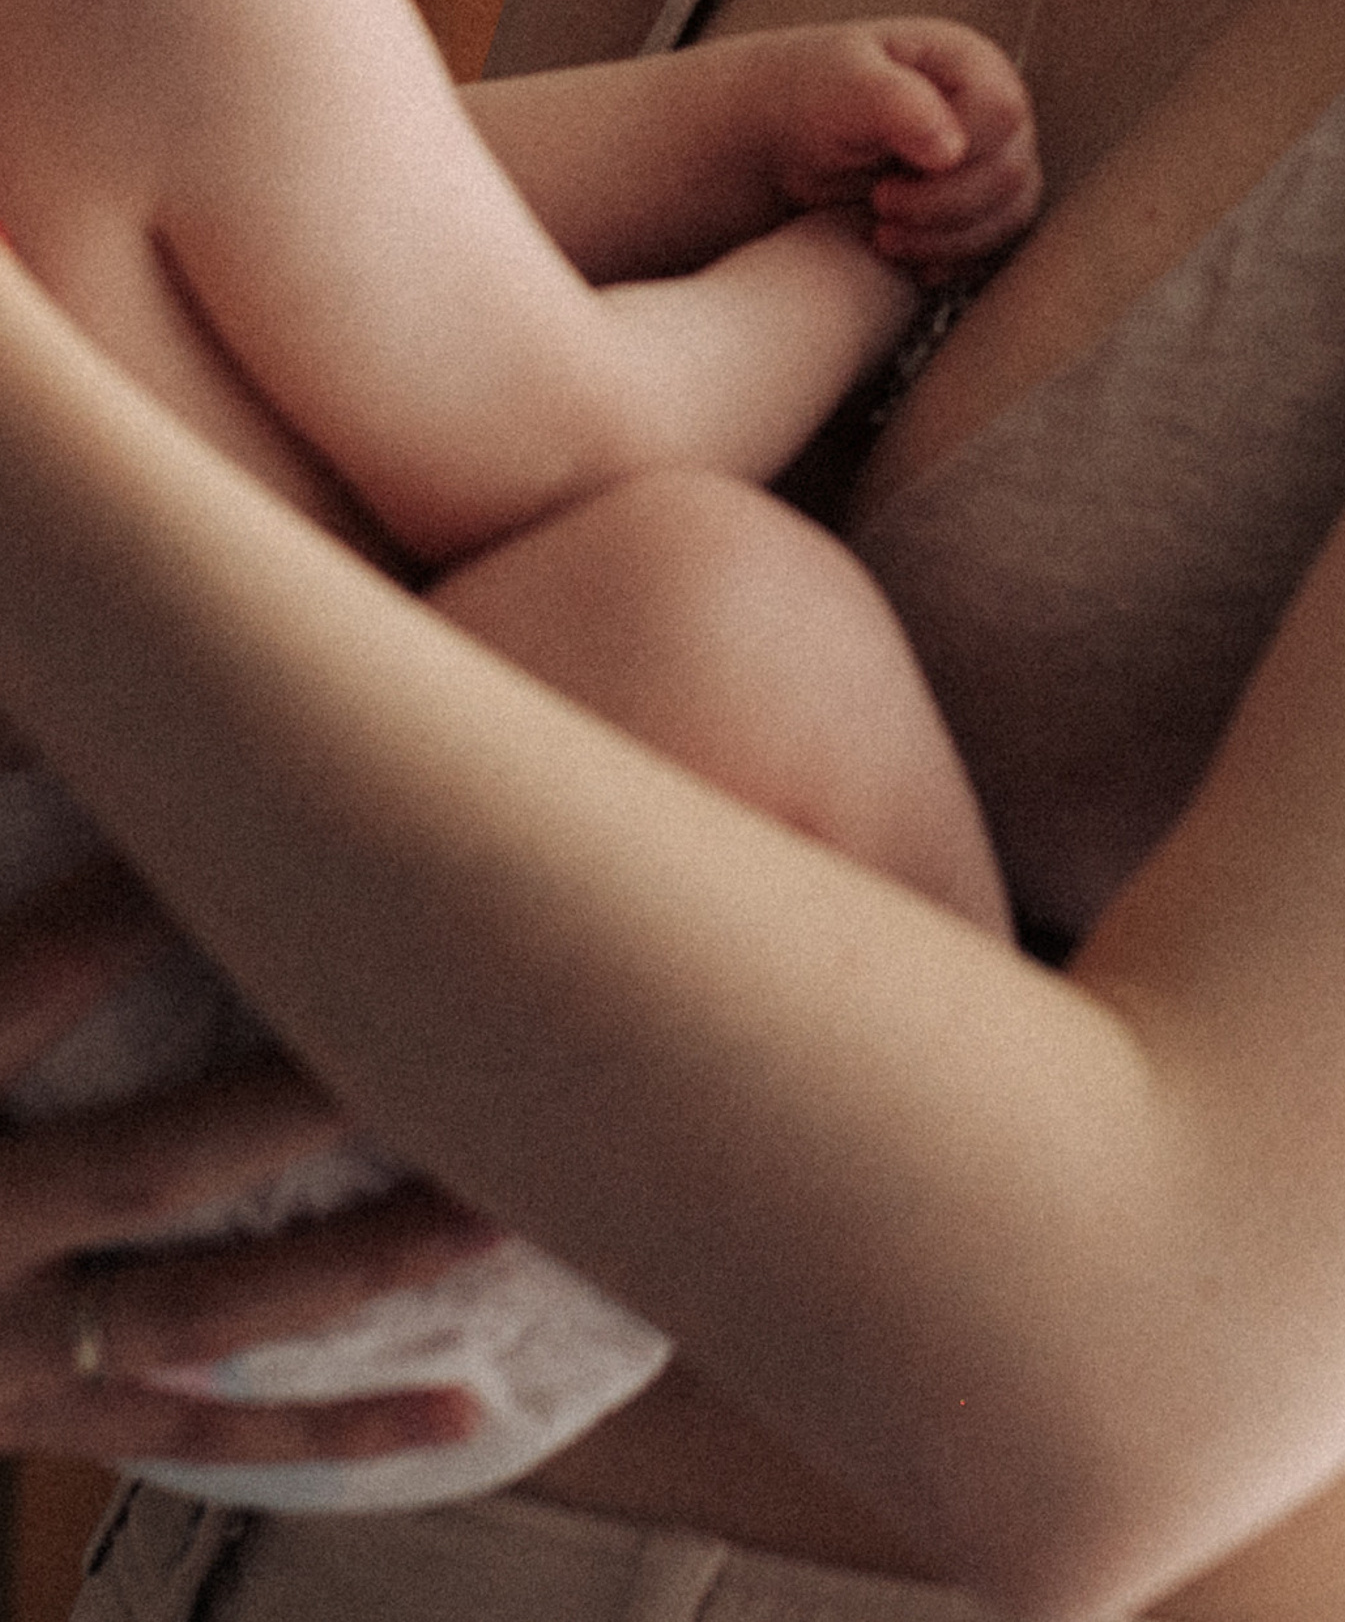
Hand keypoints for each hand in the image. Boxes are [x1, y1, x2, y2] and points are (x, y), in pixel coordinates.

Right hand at [0, 858, 489, 1472]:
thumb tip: (51, 698)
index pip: (26, 990)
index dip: (132, 914)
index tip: (270, 810)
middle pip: (147, 1160)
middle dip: (302, 1098)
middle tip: (450, 1023)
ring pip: (198, 1312)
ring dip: (364, 1262)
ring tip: (507, 1200)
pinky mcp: (34, 1417)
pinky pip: (195, 1435)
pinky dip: (333, 1433)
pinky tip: (471, 1413)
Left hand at [756, 20, 1041, 283]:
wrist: (789, 140)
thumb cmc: (812, 98)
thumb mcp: (840, 85)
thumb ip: (895, 104)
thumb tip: (949, 151)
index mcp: (971, 64)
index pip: (1001, 115)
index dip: (955, 158)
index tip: (885, 183)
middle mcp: (995, 112)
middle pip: (1012, 173)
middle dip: (942, 207)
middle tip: (878, 207)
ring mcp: (996, 160)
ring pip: (1011, 215)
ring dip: (947, 240)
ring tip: (884, 235)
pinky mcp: (986, 206)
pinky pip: (998, 245)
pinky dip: (954, 260)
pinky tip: (908, 258)